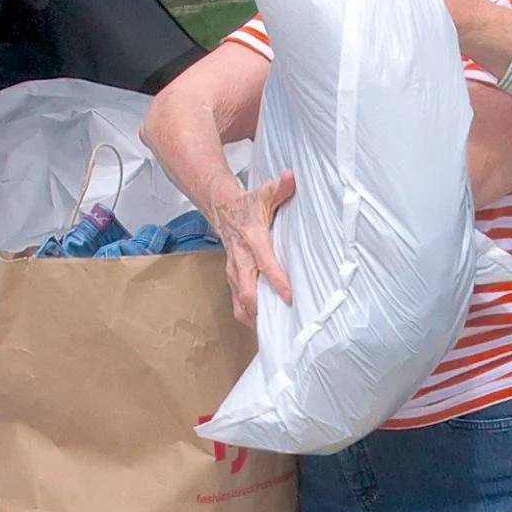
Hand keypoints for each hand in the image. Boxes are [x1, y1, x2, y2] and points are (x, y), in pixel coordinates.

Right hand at [210, 169, 295, 326]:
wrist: (221, 208)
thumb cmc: (247, 204)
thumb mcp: (264, 193)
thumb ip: (280, 187)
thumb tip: (291, 177)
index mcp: (251, 239)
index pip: (264, 263)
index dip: (276, 280)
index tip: (289, 296)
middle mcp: (240, 258)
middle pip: (246, 291)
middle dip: (261, 310)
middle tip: (281, 326)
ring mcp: (234, 270)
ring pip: (239, 301)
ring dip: (253, 318)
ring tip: (271, 334)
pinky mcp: (232, 277)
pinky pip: (237, 302)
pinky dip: (248, 315)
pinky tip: (262, 326)